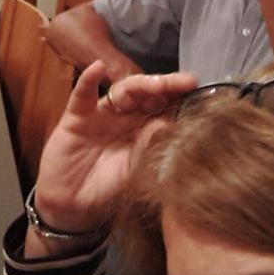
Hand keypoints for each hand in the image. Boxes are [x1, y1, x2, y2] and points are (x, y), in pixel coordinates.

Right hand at [31, 62, 197, 236]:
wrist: (73, 206)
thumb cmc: (107, 190)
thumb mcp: (137, 170)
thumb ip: (152, 148)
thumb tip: (174, 126)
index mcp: (145, 130)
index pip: (166, 108)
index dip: (181, 100)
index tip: (200, 96)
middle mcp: (126, 117)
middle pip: (148, 95)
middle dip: (167, 87)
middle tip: (186, 83)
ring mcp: (102, 114)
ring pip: (123, 91)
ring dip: (141, 84)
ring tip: (158, 83)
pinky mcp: (77, 117)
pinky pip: (82, 95)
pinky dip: (88, 80)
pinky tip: (96, 68)